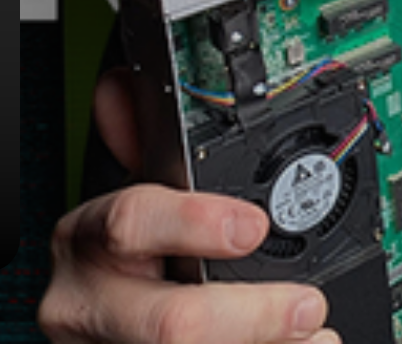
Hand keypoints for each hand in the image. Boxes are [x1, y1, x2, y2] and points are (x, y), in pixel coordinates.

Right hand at [38, 68, 339, 343]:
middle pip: (173, 323)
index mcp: (87, 240)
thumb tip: (126, 84)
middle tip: (308, 305)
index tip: (254, 226)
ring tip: (315, 335)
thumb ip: (144, 150)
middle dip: (256, 316)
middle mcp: (87, 305)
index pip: (131, 223)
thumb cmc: (122, 265)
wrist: (102, 340)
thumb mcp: (133, 208)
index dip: (198, 223)